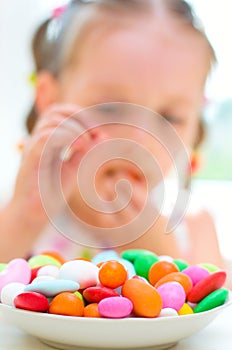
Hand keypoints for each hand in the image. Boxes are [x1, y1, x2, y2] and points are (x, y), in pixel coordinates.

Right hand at [12, 104, 103, 224]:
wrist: (33, 214)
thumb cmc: (51, 191)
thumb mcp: (74, 167)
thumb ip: (86, 151)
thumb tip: (102, 135)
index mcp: (47, 140)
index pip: (60, 113)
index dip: (80, 116)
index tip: (98, 131)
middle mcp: (38, 140)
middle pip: (55, 111)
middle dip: (79, 117)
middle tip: (94, 133)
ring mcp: (33, 148)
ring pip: (51, 122)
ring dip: (74, 128)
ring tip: (86, 143)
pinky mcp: (31, 159)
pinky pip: (45, 138)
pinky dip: (66, 137)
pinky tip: (80, 147)